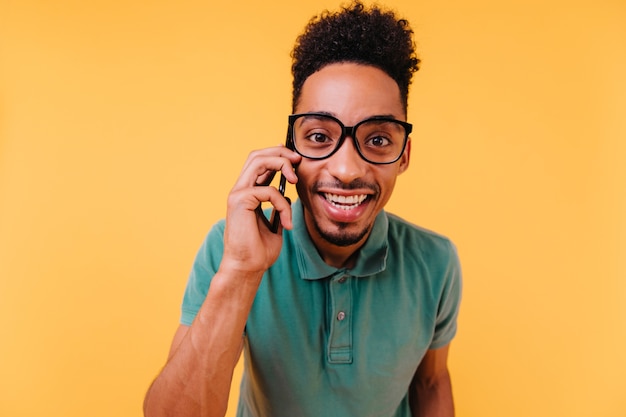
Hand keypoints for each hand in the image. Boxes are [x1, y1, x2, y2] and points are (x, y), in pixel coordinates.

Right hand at [220, 145, 300, 276]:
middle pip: (257, 155)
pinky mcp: (239, 201)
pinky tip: (287, 222)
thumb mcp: (274, 223)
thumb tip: (288, 194)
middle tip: (298, 160)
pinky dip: (283, 205)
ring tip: (295, 179)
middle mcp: (240, 190)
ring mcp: (237, 194)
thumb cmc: (259, 251)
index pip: (259, 162)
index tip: (295, 158)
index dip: (276, 153)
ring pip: (258, 162)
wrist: (247, 268)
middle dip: (280, 152)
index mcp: (247, 193)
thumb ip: (277, 206)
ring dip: (281, 164)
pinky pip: (269, 191)